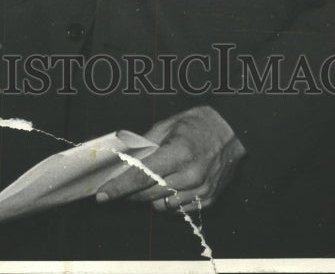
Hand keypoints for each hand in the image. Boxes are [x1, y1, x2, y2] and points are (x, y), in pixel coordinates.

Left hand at [95, 106, 244, 213]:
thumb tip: (123, 161)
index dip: (119, 188)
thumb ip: (144, 145)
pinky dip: (168, 200)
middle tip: (124, 183)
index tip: (102, 196)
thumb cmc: (196, 124)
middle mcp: (190, 175)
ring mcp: (201, 190)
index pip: (141, 177)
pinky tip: (170, 184)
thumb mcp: (167, 125)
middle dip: (130, 191)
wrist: (231, 131)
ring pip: (162, 205)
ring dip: (150, 196)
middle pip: (148, 194)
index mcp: (178, 153)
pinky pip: (178, 209)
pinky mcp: (208, 199)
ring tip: (153, 179)